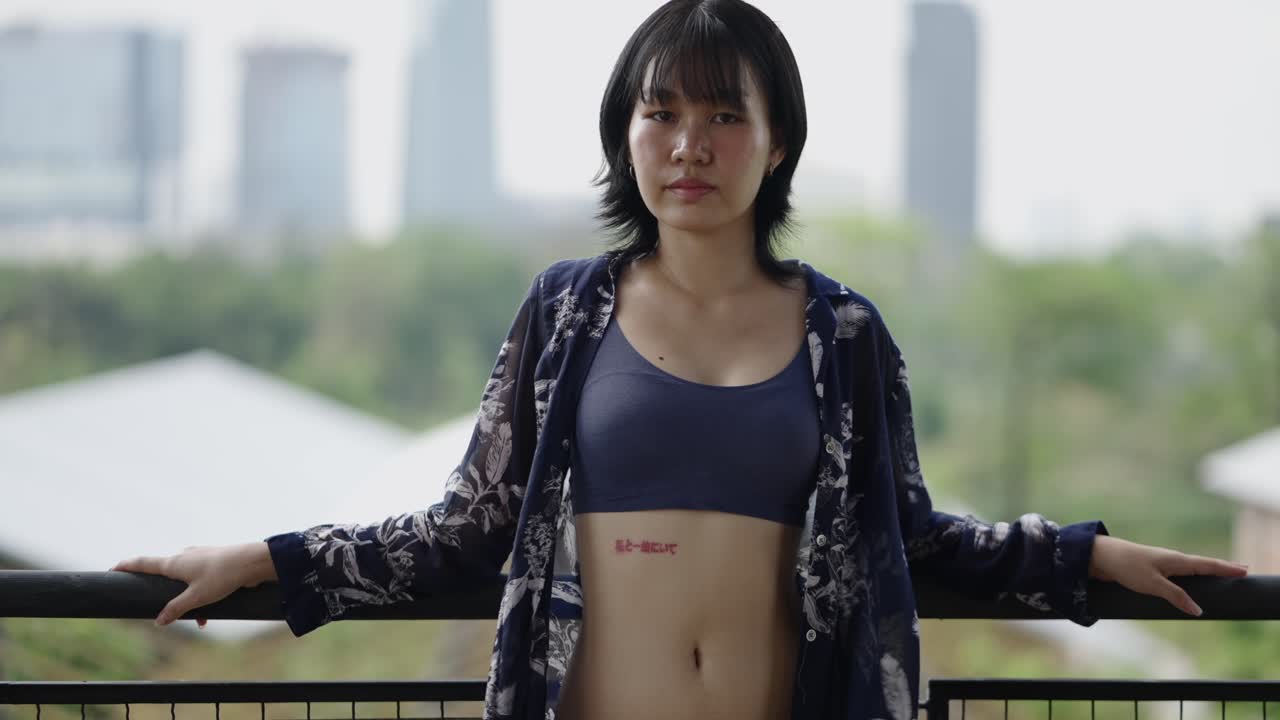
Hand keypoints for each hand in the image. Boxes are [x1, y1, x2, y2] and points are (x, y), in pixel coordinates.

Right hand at [109, 543, 261, 627]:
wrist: (253, 561)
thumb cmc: (223, 576)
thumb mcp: (197, 597)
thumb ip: (176, 609)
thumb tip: (158, 621)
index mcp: (175, 562)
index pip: (143, 563)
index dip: (127, 566)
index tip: (112, 570)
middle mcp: (184, 556)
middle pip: (164, 573)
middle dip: (164, 594)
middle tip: (161, 606)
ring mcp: (199, 557)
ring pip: (185, 581)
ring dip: (188, 600)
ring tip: (200, 620)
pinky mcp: (213, 562)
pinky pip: (200, 580)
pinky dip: (201, 595)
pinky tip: (210, 614)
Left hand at [1088, 534, 1248, 615]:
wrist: (1102, 556)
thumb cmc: (1128, 567)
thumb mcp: (1153, 585)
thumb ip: (1176, 596)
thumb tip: (1198, 610)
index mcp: (1177, 561)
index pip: (1208, 565)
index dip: (1227, 568)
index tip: (1245, 570)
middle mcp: (1173, 560)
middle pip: (1204, 564)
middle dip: (1222, 568)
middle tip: (1242, 569)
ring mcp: (1164, 563)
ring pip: (1192, 568)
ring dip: (1208, 571)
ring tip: (1222, 574)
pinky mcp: (1154, 569)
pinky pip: (1180, 573)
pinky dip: (1192, 574)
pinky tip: (1193, 579)